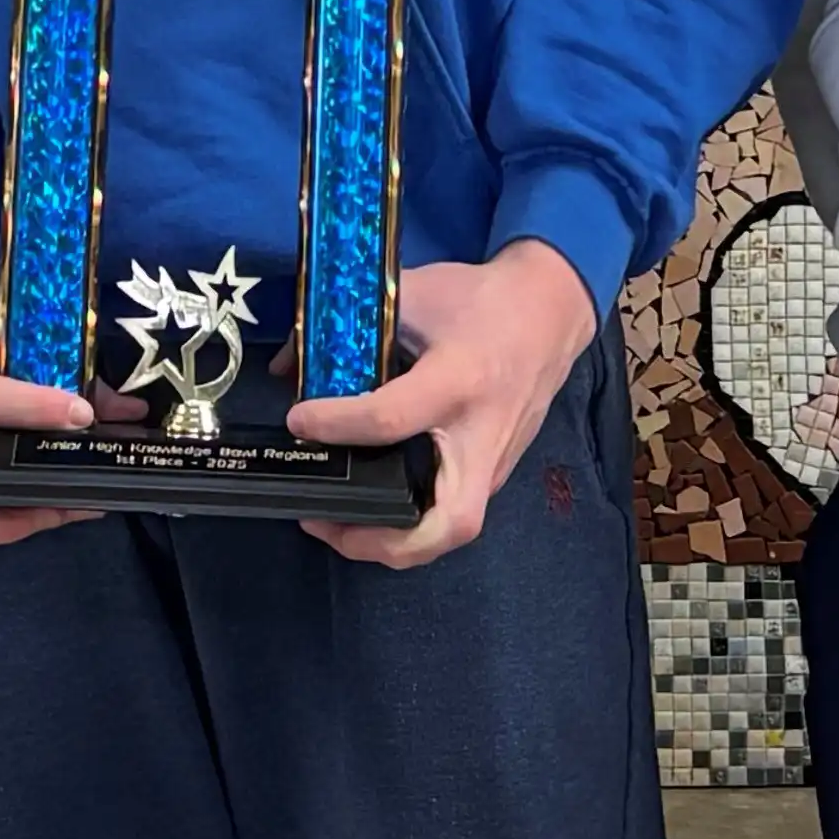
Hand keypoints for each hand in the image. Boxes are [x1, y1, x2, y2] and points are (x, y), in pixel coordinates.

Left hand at [286, 239, 595, 568]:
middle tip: (322, 520)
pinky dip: (410, 525)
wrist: (550, 311)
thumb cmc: (481, 300)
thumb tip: (287, 366)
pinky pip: (453, 513)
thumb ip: (348, 327)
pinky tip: (369, 509)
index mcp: (461, 379)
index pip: (393, 417)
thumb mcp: (414, 293)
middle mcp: (483, 433)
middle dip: (381, 537)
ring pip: (453, 531)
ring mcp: (495, 461)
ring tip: (335, 526)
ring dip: (393, 544)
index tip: (297, 420)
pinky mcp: (496, 471)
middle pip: (448, 520)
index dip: (338, 424)